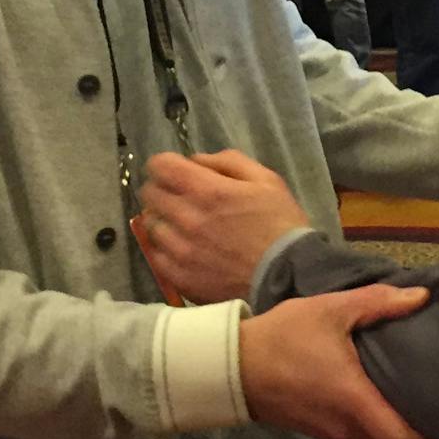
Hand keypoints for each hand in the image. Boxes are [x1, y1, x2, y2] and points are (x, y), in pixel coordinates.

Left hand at [139, 151, 310, 302]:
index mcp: (208, 191)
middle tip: (178, 195)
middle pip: (150, 194)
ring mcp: (181, 251)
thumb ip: (228, 161)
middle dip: (162, 188)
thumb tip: (196, 161)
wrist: (288, 276)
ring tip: (179, 223)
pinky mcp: (180, 277)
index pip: (161, 166)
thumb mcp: (265, 179)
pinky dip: (163, 247)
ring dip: (162, 218)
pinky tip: (180, 247)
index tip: (175, 169)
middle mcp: (187, 219)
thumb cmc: (280, 223)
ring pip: (151, 225)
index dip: (165, 163)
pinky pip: (155, 256)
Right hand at [240, 284, 438, 438]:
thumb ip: (378, 303)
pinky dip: (387, 426)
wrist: (233, 365)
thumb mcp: (331, 310)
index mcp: (357, 403)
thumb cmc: (284, 337)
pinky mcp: (324, 430)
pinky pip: (365, 435)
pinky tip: (397, 403)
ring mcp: (335, 434)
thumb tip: (422, 296)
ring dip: (408, 434)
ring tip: (437, 410)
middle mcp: (350, 428)